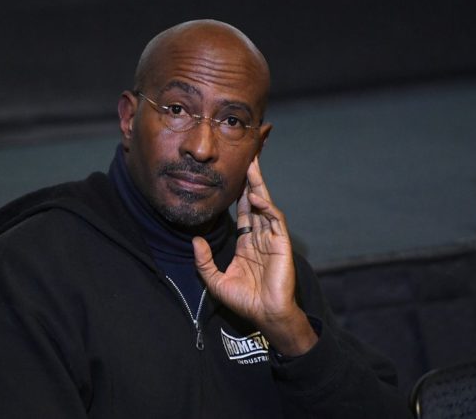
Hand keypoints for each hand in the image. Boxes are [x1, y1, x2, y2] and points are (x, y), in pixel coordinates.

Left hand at [193, 156, 317, 355]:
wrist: (265, 315)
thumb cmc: (244, 301)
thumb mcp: (215, 281)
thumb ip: (203, 262)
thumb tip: (194, 240)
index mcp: (246, 244)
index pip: (243, 212)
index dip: (239, 194)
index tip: (232, 176)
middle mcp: (260, 237)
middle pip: (255, 202)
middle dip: (251, 181)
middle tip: (247, 159)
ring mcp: (272, 239)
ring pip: (265, 206)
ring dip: (259, 187)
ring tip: (253, 167)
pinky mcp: (281, 244)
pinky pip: (275, 220)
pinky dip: (267, 208)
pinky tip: (258, 198)